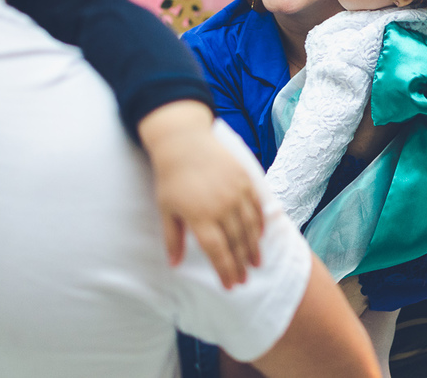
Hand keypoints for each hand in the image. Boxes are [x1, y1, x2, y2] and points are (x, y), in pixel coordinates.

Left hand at [138, 101, 263, 287]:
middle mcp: (221, 206)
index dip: (225, 271)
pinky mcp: (244, 179)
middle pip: (236, 242)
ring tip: (256, 263)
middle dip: (241, 264)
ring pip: (249, 227)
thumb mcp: (166, 209)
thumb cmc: (171, 177)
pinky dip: (259, 223)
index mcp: (200, 216)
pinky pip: (256, 206)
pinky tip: (259, 236)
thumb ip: (172, 238)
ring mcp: (236, 192)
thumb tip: (174, 265)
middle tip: (245, 280)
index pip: (217, 252)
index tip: (230, 286)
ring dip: (253, 247)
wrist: (184, 141)